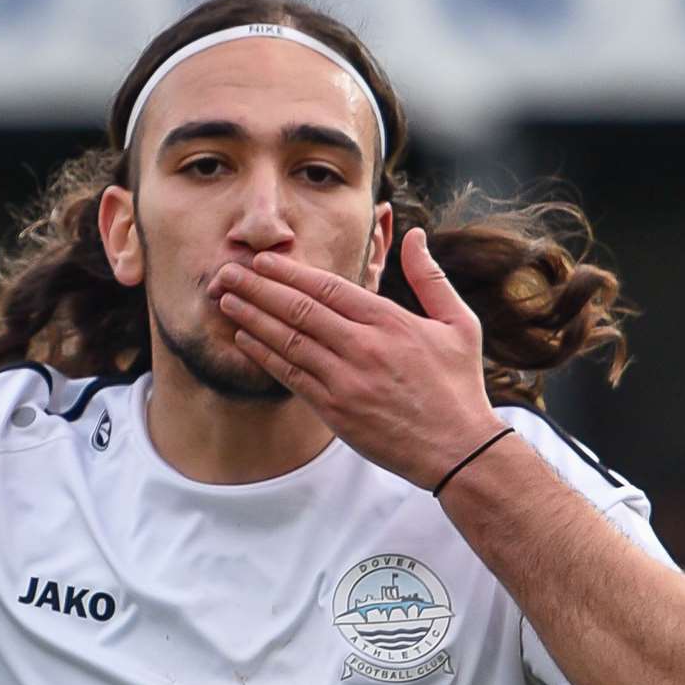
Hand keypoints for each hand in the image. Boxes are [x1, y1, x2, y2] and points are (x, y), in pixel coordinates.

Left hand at [214, 228, 504, 489]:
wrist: (457, 450)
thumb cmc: (458, 386)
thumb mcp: (459, 324)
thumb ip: (431, 277)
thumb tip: (416, 234)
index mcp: (390, 322)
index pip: (328, 288)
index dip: (289, 273)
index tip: (262, 261)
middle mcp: (363, 348)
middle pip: (299, 310)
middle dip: (257, 288)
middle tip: (226, 272)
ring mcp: (345, 381)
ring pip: (288, 341)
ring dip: (252, 318)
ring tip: (225, 300)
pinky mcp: (335, 411)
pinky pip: (291, 377)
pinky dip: (265, 356)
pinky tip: (245, 339)